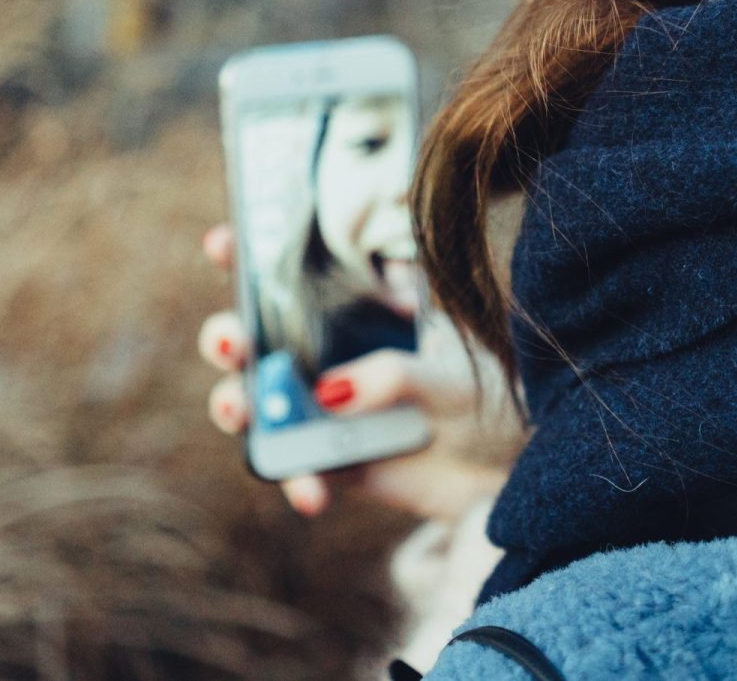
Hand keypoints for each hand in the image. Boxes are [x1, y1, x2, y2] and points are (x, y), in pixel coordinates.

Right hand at [198, 224, 522, 522]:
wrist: (514, 466)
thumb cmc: (489, 394)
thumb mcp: (453, 375)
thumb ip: (395, 376)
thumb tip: (328, 392)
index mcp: (356, 308)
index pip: (293, 270)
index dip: (248, 252)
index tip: (223, 241)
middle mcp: (328, 351)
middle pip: (255, 336)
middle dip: (227, 335)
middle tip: (229, 342)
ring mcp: (323, 408)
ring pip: (258, 403)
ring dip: (237, 405)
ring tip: (238, 410)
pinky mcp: (332, 460)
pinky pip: (297, 469)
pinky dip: (297, 481)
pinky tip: (312, 494)